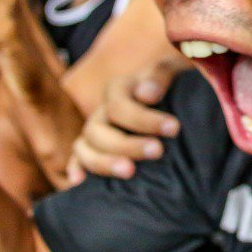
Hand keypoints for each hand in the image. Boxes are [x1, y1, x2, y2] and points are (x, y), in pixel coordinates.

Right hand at [68, 58, 182, 183]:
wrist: (172, 102)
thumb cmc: (174, 85)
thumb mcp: (172, 69)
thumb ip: (161, 74)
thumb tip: (146, 94)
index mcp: (120, 90)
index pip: (119, 104)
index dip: (144, 118)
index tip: (174, 128)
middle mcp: (102, 112)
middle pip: (99, 130)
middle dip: (127, 144)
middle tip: (157, 151)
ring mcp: (95, 132)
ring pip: (85, 147)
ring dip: (104, 162)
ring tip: (130, 172)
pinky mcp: (94, 151)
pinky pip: (78, 160)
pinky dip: (76, 169)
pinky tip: (80, 181)